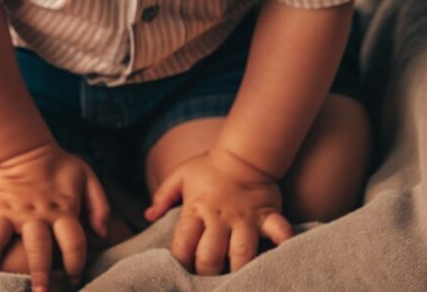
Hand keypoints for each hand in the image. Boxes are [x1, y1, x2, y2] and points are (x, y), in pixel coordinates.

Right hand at [0, 144, 109, 291]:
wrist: (22, 146)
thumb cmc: (57, 166)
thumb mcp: (85, 178)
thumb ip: (99, 205)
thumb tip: (103, 234)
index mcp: (61, 209)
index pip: (73, 240)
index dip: (76, 262)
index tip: (73, 277)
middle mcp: (34, 214)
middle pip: (37, 246)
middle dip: (39, 272)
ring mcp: (9, 210)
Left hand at [144, 148, 292, 274]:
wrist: (243, 153)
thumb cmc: (209, 167)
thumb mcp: (181, 175)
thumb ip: (163, 196)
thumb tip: (148, 216)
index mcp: (197, 208)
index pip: (183, 243)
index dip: (180, 262)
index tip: (180, 272)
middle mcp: (220, 216)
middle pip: (210, 255)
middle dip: (206, 274)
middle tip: (206, 283)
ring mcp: (245, 218)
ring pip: (242, 251)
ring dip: (238, 270)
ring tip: (236, 283)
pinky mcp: (267, 215)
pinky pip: (278, 230)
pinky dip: (283, 242)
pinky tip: (282, 255)